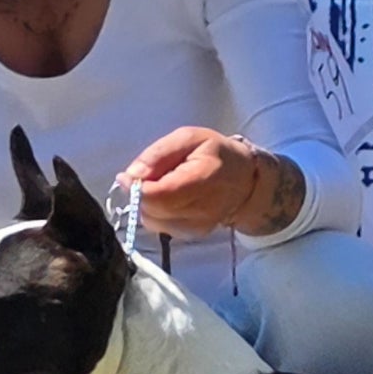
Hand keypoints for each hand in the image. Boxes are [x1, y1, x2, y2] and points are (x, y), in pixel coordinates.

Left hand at [124, 126, 300, 238]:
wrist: (244, 180)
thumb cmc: (215, 153)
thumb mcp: (189, 138)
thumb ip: (158, 154)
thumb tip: (131, 175)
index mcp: (203, 178)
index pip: (159, 194)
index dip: (137, 187)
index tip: (128, 176)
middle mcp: (202, 209)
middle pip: (153, 210)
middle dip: (140, 195)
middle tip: (145, 177)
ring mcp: (198, 227)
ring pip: (152, 221)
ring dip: (147, 204)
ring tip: (160, 186)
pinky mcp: (193, 235)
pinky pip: (160, 226)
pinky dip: (156, 213)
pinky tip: (167, 199)